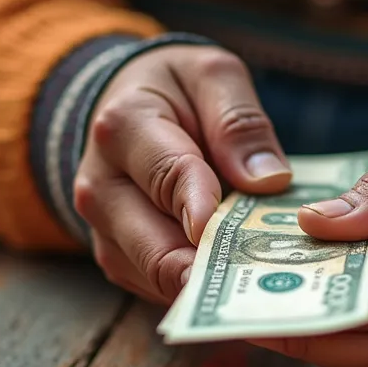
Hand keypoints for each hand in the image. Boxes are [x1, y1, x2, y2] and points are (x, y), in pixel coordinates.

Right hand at [73, 45, 290, 303]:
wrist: (122, 112)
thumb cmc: (174, 91)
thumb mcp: (211, 77)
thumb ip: (239, 121)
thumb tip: (267, 180)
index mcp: (124, 127)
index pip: (167, 175)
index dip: (203, 208)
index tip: (235, 235)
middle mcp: (101, 185)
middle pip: (155, 246)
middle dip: (211, 268)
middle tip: (265, 281)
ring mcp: (104, 228)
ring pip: (156, 275)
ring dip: (208, 284)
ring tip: (260, 284)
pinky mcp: (117, 257)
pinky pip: (156, 287)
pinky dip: (196, 289)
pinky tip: (236, 282)